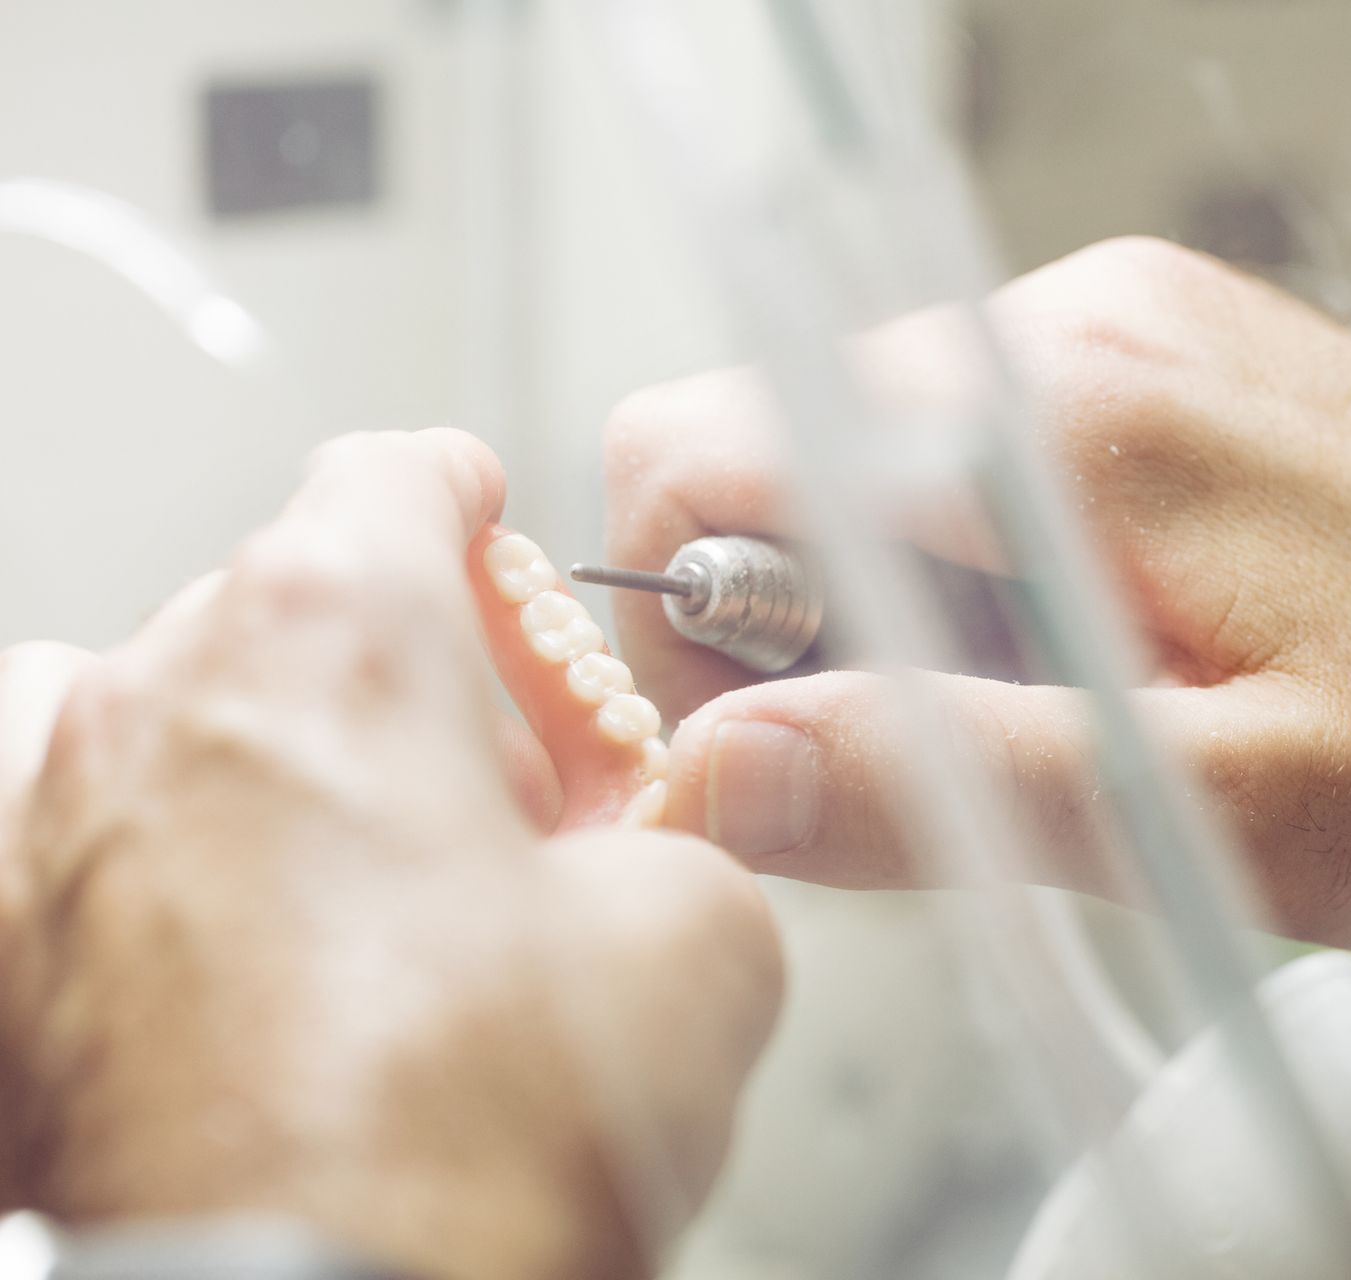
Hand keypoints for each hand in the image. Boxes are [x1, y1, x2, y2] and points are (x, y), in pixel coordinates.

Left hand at [0, 431, 780, 1278]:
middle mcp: (156, 701)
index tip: (502, 560)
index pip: (396, 476)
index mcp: (332, 640)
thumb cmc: (453, 1146)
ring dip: (267, 767)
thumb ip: (690, 841)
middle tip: (503, 811)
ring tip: (354, 889)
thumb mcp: (700, 947)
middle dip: (410, 686)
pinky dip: (148, 866)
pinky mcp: (1, 959)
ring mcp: (41, 829)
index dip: (476, 515)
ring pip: (162, 719)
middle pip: (292, 610)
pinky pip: (58, 842)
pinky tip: (227, 955)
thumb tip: (655, 858)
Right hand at [603, 237, 1350, 945]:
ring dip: (906, 611)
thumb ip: (954, 789)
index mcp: (1067, 411)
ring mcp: (1126, 330)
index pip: (715, 442)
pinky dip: (981, 572)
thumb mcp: (1217, 811)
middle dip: (805, 627)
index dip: (688, 617)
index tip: (773, 742)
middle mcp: (1082, 326)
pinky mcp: (1163, 365)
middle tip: (948, 766)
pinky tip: (1103, 664)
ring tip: (1062, 724)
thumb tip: (735, 775)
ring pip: (870, 456)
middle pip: (779, 445)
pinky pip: (973, 451)